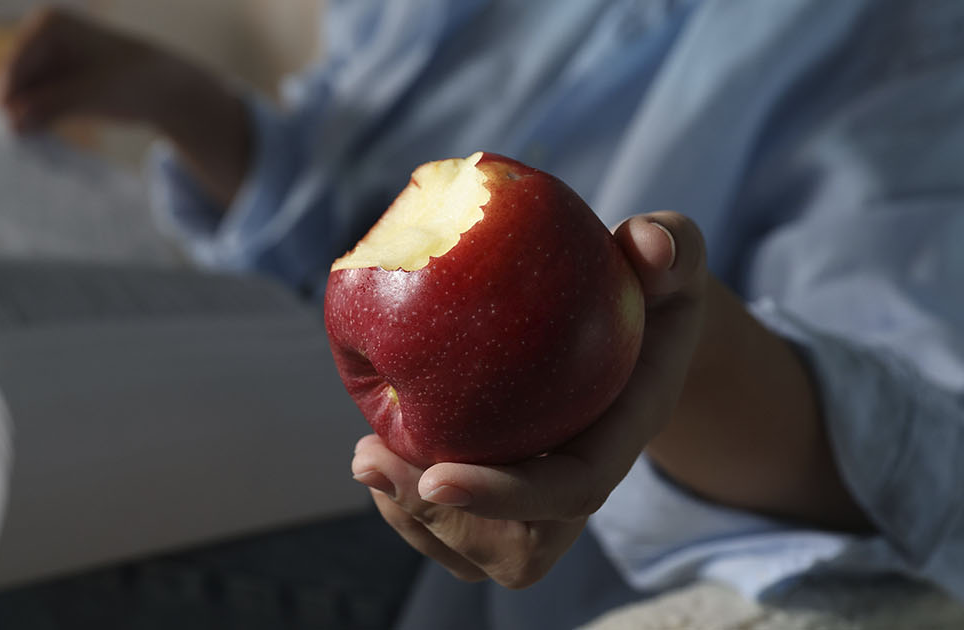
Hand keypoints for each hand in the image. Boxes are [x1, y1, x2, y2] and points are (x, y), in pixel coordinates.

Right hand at [0, 7, 250, 204]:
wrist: (164, 87)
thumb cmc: (129, 83)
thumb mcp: (84, 97)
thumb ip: (44, 108)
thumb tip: (9, 125)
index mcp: (46, 25)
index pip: (11, 67)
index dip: (7, 102)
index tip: (11, 133)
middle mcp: (41, 34)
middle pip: (11, 79)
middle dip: (15, 109)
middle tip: (22, 140)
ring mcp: (46, 54)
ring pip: (20, 92)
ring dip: (25, 116)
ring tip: (36, 137)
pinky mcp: (54, 75)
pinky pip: (33, 99)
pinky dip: (37, 116)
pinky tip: (44, 132)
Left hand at [350, 212, 708, 587]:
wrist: (635, 331)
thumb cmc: (647, 289)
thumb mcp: (670, 260)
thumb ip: (672, 245)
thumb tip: (648, 242)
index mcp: (619, 438)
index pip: (572, 491)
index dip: (507, 497)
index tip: (439, 476)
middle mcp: (577, 485)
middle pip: (515, 548)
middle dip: (443, 521)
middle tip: (373, 462)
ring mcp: (536, 501)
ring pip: (473, 552)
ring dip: (413, 519)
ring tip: (367, 460)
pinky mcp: (497, 497)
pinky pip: (449, 530)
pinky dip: (404, 505)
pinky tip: (371, 454)